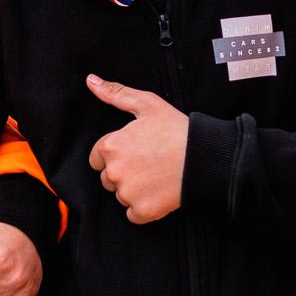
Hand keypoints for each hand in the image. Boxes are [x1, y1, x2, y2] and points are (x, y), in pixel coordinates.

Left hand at [86, 74, 188, 223]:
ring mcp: (128, 194)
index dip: (115, 155)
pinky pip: (133, 214)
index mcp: (110, 146)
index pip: (97, 158)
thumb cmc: (175, 129)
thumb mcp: (146, 104)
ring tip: (156, 176)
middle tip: (147, 164)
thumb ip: (115, 94)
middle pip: (107, 179)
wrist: (204, 158)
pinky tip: (158, 193)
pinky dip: (143, 208)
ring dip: (133, 190)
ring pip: (121, 196)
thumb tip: (90, 80)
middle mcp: (113, 172)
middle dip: (123, 173)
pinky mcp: (143, 211)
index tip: (134, 152)